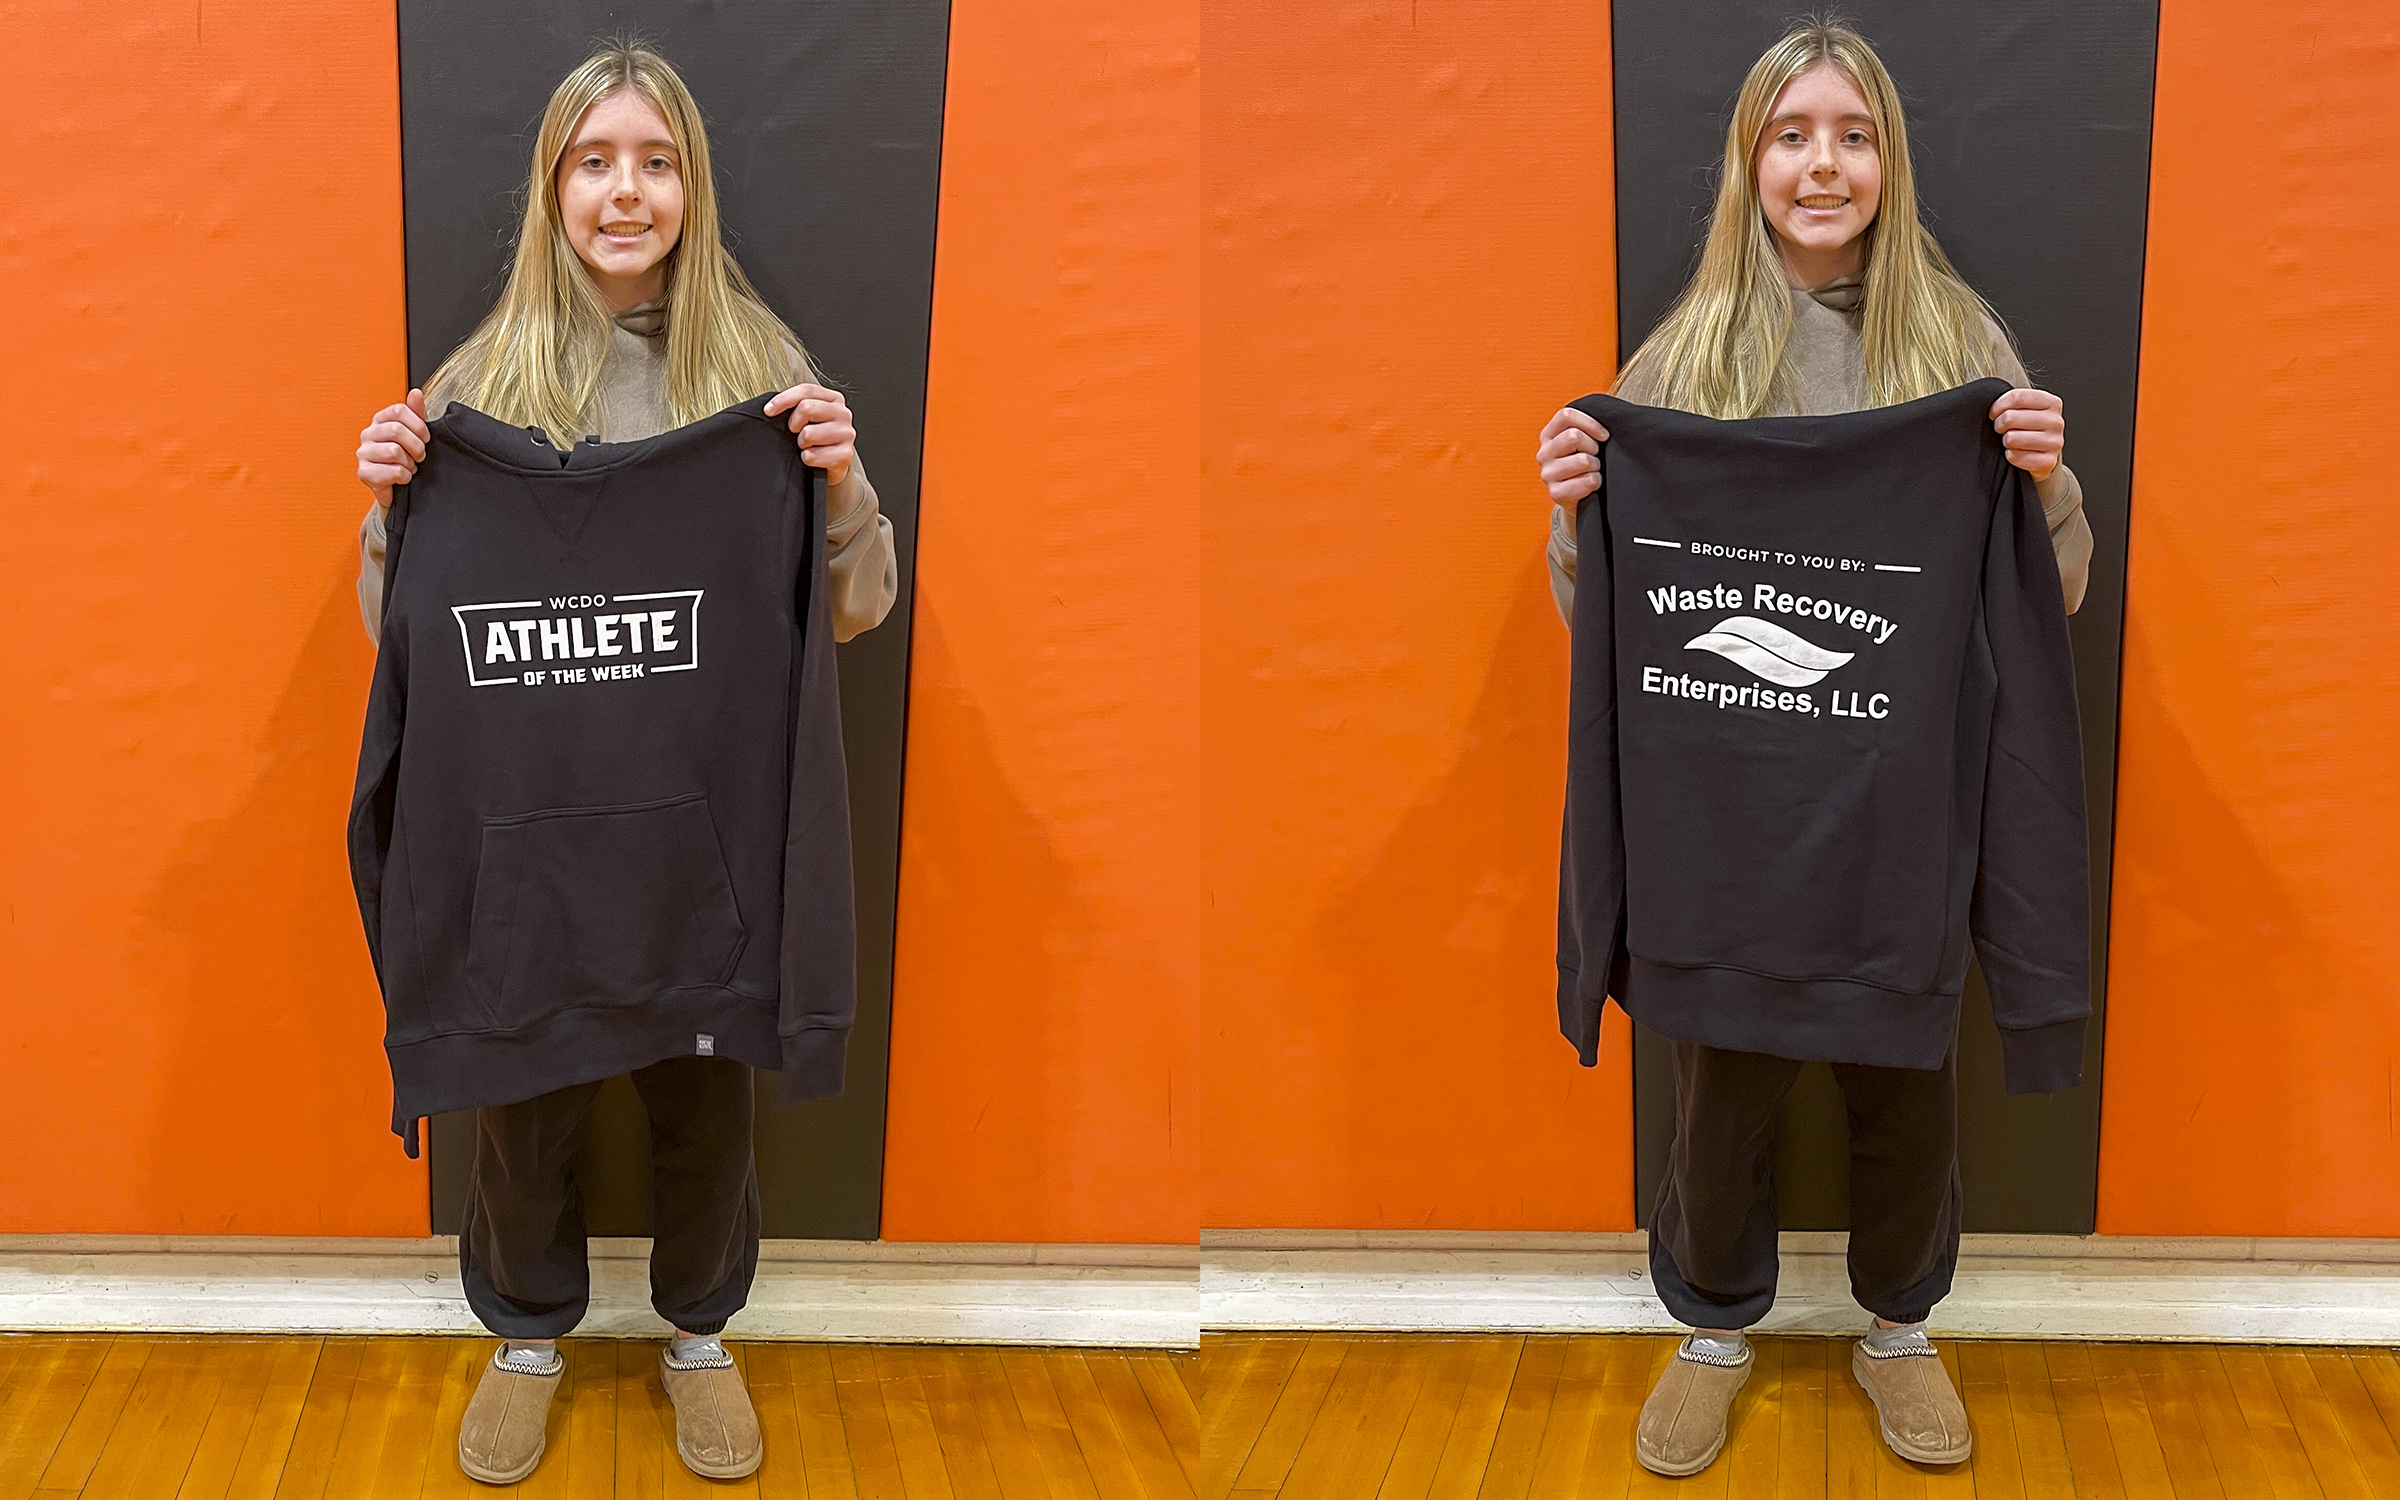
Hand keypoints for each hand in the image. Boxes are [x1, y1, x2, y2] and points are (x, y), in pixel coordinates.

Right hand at [358, 389, 428, 508]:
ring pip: (394, 451)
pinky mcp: (363, 472)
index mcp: (380, 420)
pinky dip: (404, 477)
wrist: (397, 489)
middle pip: (397, 430)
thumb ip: (416, 413)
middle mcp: (368, 434)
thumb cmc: (405, 459)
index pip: (399, 410)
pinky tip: (402, 478)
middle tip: (420, 456)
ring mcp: (363, 453)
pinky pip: (392, 472)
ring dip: (409, 464)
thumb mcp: (414, 434)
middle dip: (416, 446)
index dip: (418, 425)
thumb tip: (416, 393)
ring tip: (409, 467)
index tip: (425, 438)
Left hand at [763, 382, 855, 486]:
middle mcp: (843, 414)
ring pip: (808, 433)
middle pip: (806, 408)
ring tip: (808, 445)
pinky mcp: (845, 455)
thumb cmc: (818, 438)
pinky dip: (807, 458)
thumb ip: (797, 405)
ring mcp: (847, 434)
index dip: (784, 399)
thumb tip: (771, 408)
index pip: (806, 390)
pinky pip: (812, 456)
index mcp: (834, 399)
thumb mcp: (809, 416)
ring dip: (802, 443)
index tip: (769, 411)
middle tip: (796, 432)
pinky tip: (814, 457)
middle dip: (794, 423)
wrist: (833, 463)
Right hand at [1537, 406, 1608, 508]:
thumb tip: (1608, 416)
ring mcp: (1547, 474)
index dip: (1590, 423)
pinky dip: (1596, 482)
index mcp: (1548, 436)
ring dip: (1596, 466)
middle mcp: (1543, 454)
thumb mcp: (1582, 441)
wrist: (1581, 497)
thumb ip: (1586, 427)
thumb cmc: (1585, 465)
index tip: (1604, 435)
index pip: (1566, 415)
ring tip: (1592, 471)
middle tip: (1595, 456)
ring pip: (1583, 460)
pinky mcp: (1556, 493)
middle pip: (1573, 436)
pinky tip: (1591, 485)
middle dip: (1593, 446)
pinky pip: (1588, 481)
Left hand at [1990, 387, 2063, 481]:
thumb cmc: (2028, 428)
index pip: (2017, 397)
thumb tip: (1989, 399)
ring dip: (2005, 441)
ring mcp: (2055, 442)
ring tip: (2011, 441)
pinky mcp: (2048, 461)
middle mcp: (2056, 421)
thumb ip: (2014, 401)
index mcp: (2052, 403)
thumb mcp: (2025, 409)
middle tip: (2002, 429)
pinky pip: (2015, 457)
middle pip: (2010, 417)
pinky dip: (2010, 456)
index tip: (1994, 413)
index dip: (1998, 406)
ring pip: (2011, 438)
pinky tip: (2016, 453)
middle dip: (1999, 424)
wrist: (2042, 454)